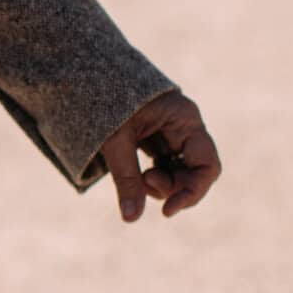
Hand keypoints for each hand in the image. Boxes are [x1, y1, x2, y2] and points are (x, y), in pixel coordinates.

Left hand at [98, 91, 220, 222]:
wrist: (85, 74)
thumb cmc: (103, 99)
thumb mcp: (115, 140)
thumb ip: (127, 179)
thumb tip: (131, 218)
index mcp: (185, 119)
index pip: (207, 164)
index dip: (192, 192)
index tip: (167, 210)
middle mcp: (184, 127)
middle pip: (194, 171)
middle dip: (172, 187)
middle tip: (144, 184)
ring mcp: (171, 132)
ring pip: (178, 171)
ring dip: (160, 184)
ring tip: (138, 180)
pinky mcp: (155, 138)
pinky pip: (163, 165)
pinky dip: (150, 177)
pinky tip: (137, 177)